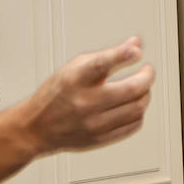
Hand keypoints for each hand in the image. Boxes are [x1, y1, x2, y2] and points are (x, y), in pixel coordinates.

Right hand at [18, 36, 154, 154]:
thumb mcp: (74, 68)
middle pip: (131, 89)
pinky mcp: (100, 139)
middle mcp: (84, 102)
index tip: (136, 51)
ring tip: (141, 88)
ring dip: (146, 94)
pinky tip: (133, 106)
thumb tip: (136, 44)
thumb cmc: (57, 94)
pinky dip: (139, 113)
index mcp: (74, 80)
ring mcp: (93, 123)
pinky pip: (134, 125)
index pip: (101, 65)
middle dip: (147, 77)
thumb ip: (107, 56)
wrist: (36, 128)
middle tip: (147, 71)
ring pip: (137, 108)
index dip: (122, 55)